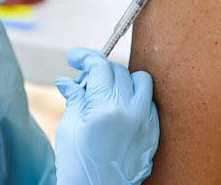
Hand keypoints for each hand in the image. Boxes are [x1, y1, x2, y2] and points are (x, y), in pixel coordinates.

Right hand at [55, 48, 158, 184]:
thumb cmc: (78, 163)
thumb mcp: (69, 127)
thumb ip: (74, 98)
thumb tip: (67, 80)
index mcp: (106, 108)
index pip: (100, 66)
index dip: (85, 57)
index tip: (73, 57)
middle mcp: (131, 112)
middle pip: (119, 70)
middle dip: (98, 68)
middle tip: (82, 79)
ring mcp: (145, 123)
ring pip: (141, 81)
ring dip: (121, 78)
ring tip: (103, 90)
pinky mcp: (152, 134)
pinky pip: (148, 102)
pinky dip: (134, 96)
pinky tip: (117, 105)